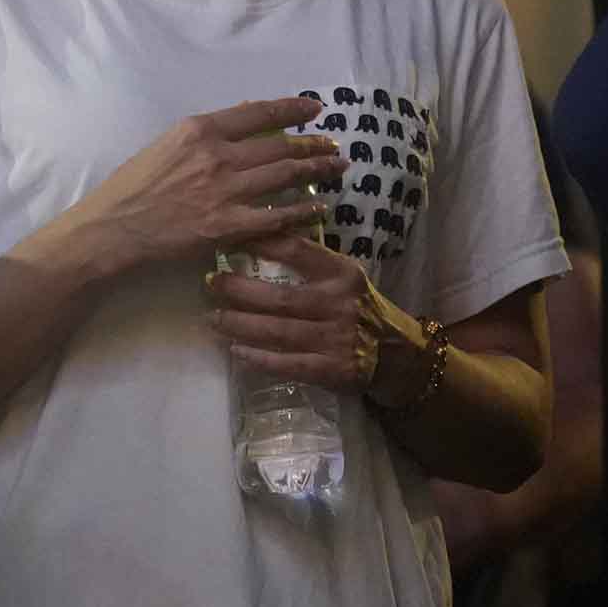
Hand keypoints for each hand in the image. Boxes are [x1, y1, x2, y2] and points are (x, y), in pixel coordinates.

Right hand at [79, 98, 343, 272]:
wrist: (114, 228)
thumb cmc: (133, 186)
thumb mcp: (166, 144)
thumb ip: (204, 135)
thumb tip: (244, 122)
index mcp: (199, 130)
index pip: (258, 113)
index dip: (291, 110)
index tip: (313, 111)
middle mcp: (217, 155)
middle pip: (279, 146)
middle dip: (313, 145)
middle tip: (333, 147)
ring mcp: (225, 191)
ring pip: (285, 177)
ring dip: (316, 172)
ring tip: (336, 169)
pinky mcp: (228, 226)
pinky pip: (277, 216)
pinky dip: (303, 210)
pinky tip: (319, 207)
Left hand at [204, 230, 403, 393]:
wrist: (396, 354)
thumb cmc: (359, 308)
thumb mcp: (344, 277)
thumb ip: (310, 262)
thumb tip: (259, 237)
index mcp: (341, 274)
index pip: (296, 251)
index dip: (261, 243)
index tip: (230, 240)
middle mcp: (337, 305)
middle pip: (279, 297)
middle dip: (239, 291)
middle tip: (211, 283)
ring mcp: (334, 339)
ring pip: (277, 331)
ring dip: (240, 325)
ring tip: (213, 319)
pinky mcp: (330, 369)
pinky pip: (287, 364)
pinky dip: (259, 359)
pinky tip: (235, 351)